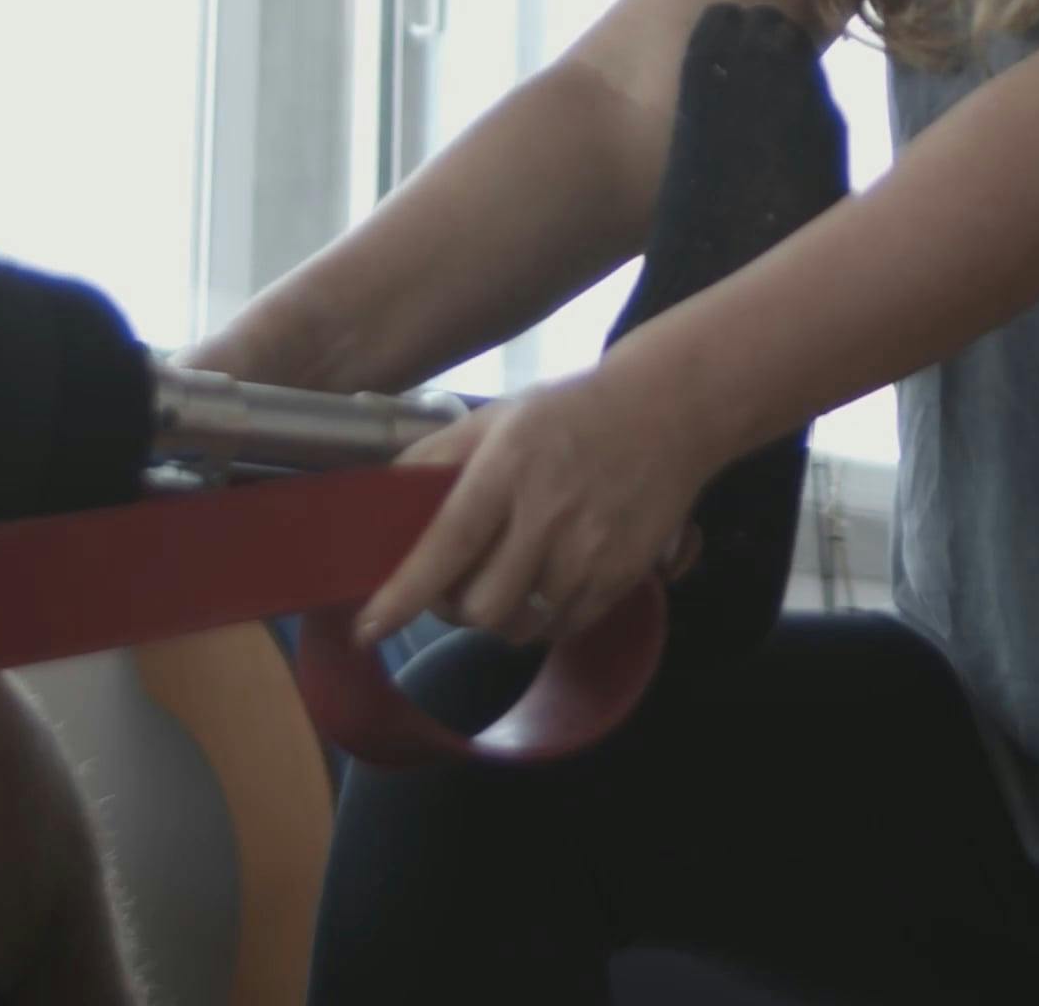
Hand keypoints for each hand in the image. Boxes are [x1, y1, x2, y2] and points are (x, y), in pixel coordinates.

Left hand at [355, 365, 713, 650]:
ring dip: (502, 614)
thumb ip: (436, 456)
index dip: (404, 594)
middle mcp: (547, 515)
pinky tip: (546, 582)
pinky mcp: (623, 574)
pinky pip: (565, 625)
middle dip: (455, 608)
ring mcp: (590, 550)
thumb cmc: (570, 411)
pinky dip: (544, 617)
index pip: (446, 545)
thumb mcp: (496, 416)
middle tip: (455, 587)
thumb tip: (382, 497)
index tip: (369, 629)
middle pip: (481, 606)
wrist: (669, 409)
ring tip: (506, 581)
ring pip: (522, 624)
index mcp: (506, 470)